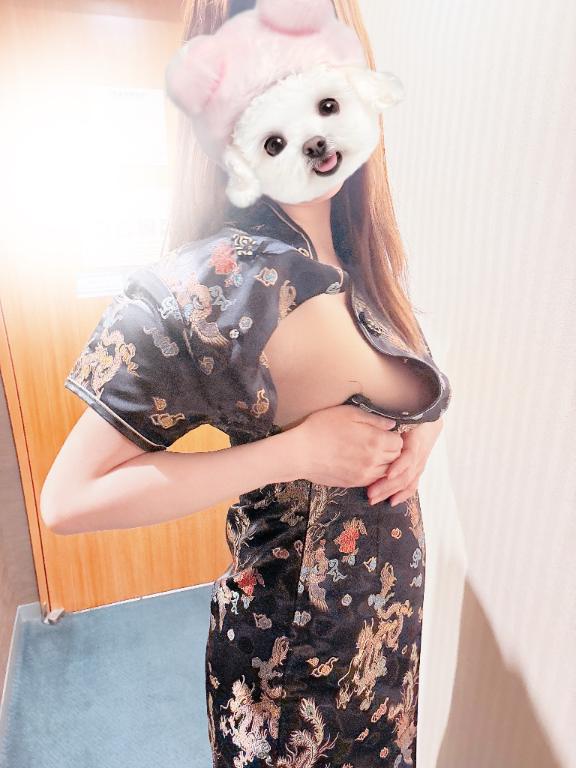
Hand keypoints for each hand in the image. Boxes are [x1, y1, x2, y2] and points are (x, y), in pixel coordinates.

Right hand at [287, 404, 402, 487]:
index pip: (399, 442)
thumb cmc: (321, 428)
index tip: (387, 432)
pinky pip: (373, 480)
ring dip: (385, 463)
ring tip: (374, 454)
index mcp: (375, 441)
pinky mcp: (354, 483)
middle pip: (396, 458)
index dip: (395, 436)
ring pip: (387, 472)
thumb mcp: (348, 413)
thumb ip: (374, 420)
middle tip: (382, 442)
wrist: (301, 453)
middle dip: (393, 450)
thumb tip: (391, 425)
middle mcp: (374, 460)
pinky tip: (364, 464)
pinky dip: (374, 473)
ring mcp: (364, 474)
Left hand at [366, 419, 442, 506]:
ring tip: (374, 499)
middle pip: (406, 474)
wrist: (431, 416)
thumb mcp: (405, 414)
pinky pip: (412, 485)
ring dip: (390, 492)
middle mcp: (420, 454)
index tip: (388, 474)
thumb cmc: (412, 412)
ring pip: (407, 482)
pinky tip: (392, 502)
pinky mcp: (418, 469)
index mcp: (416, 440)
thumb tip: (384, 426)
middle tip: (370, 492)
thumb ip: (392, 422)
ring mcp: (420, 463)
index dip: (400, 466)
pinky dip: (402, 494)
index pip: (410, 456)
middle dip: (388, 485)